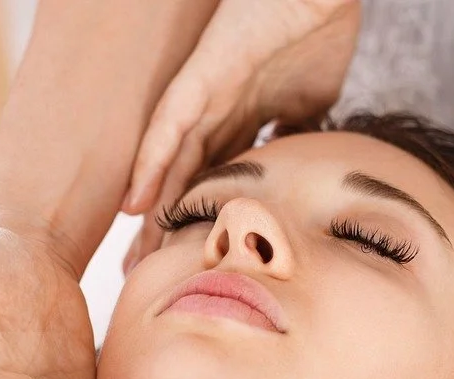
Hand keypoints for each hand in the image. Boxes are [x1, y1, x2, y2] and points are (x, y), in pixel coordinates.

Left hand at [119, 0, 360, 272]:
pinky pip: (170, 127)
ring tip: (134, 260)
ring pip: (170, 164)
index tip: (191, 264)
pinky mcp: (205, 79)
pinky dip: (152, 166)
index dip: (201, 222)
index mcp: (242, 117)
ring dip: (151, 213)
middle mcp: (217, 111)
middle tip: (147, 277)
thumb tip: (301, 168)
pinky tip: (134, 204)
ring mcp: (207, 96)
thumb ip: (297, 132)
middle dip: (167, 230)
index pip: (214, 180)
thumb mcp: (312, 99)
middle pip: (184, 181)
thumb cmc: (320, 27)